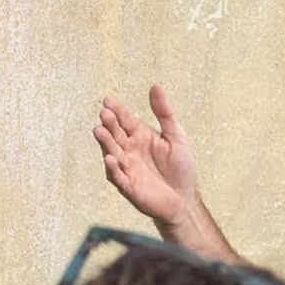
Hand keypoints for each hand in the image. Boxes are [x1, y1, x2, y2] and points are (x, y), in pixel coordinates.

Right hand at [94, 85, 202, 233]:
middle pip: (116, 135)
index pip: (125, 120)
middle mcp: (129, 150)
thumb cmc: (180, 167)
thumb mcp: (176, 136)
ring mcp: (127, 168)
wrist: (184, 198)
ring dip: (106, 143)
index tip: (108, 100)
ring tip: (99, 130)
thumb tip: (155, 86)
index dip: (117, 111)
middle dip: (109, 125)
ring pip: (112, 153)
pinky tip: (110, 159)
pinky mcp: (128, 186)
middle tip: (104, 114)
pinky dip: (113, 169)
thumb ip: (165, 113)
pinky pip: (118, 177)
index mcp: (140, 136)